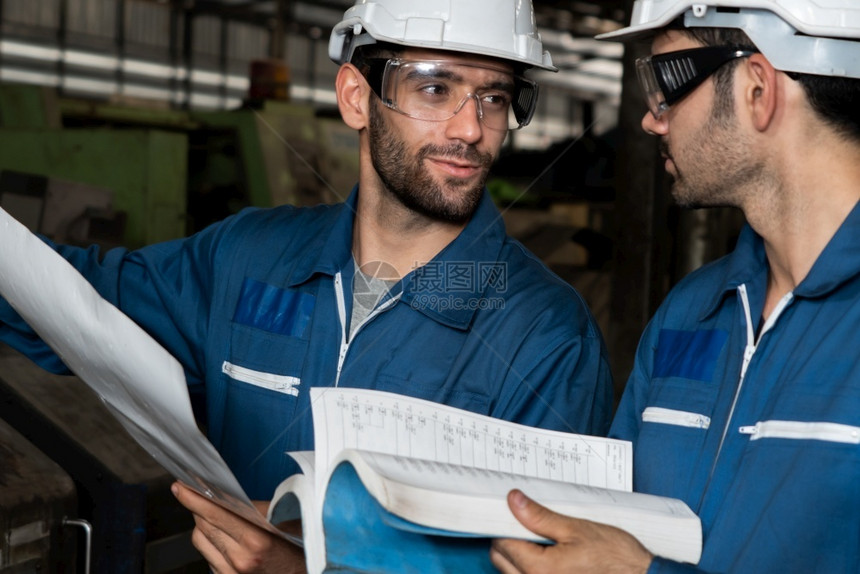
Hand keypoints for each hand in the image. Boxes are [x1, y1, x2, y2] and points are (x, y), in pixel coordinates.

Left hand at [171, 481, 306, 573]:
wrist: (304, 573)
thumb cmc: (299, 547)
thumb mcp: (282, 520)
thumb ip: (253, 508)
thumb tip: (224, 495)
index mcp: (257, 540)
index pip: (215, 513)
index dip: (194, 498)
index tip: (181, 487)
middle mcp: (241, 559)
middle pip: (203, 525)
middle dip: (198, 507)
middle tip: (194, 494)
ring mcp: (232, 573)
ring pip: (200, 540)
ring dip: (203, 525)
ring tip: (214, 517)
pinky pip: (207, 556)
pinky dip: (211, 544)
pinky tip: (223, 538)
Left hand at [490, 489, 652, 573]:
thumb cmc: (615, 558)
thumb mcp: (576, 529)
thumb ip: (539, 517)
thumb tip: (513, 501)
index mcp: (539, 570)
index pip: (502, 542)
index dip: (505, 523)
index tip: (512, 511)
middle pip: (501, 559)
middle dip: (509, 539)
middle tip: (528, 523)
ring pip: (511, 572)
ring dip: (518, 555)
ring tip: (542, 541)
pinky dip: (529, 569)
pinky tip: (548, 556)